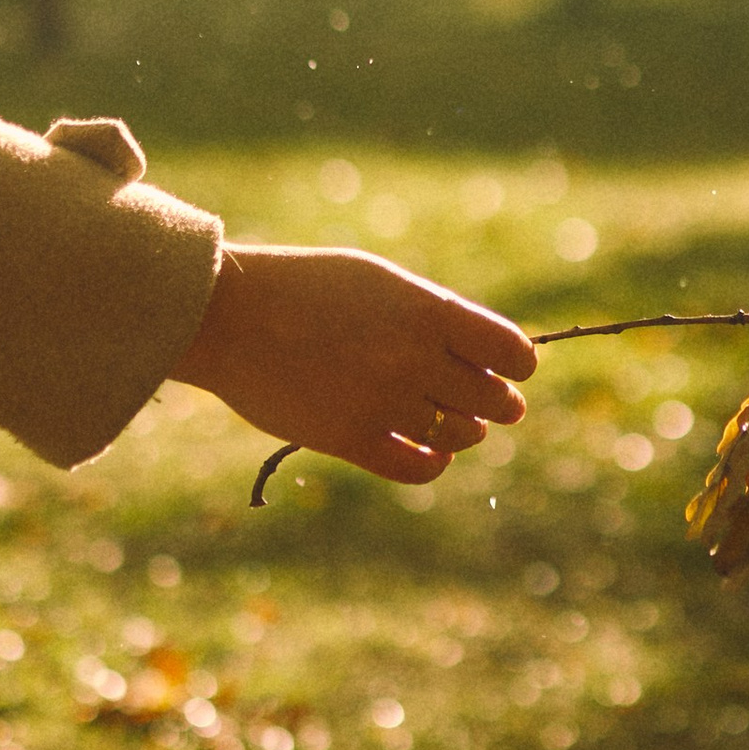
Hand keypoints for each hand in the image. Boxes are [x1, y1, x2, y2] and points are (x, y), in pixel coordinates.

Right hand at [178, 243, 535, 483]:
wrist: (229, 316)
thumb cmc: (304, 288)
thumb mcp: (378, 282)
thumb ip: (432, 316)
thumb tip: (484, 356)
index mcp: (425, 310)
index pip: (509, 350)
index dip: (519, 364)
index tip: (515, 370)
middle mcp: (412, 358)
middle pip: (491, 398)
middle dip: (500, 403)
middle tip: (498, 406)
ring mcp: (383, 402)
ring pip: (459, 434)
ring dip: (466, 432)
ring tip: (459, 425)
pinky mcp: (351, 440)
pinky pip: (418, 468)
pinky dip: (434, 463)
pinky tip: (432, 454)